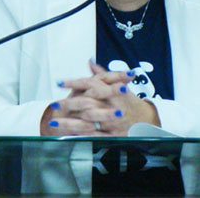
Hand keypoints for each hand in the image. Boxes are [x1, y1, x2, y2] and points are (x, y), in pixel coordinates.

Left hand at [40, 61, 158, 135]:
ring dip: (69, 123)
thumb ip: (103, 74)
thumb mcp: (120, 85)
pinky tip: (66, 137)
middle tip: (54, 105)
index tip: (60, 83)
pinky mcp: (112, 136)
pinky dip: (79, 137)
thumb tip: (90, 62)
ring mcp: (112, 122)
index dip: (75, 83)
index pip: (92, 84)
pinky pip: (93, 137)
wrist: (146, 120)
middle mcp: (113, 105)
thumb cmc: (129, 101)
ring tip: (53, 123)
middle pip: (87, 103)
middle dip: (68, 104)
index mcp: (114, 91)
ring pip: (87, 122)